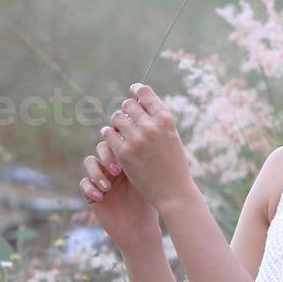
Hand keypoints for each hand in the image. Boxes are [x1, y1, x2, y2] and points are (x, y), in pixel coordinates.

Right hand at [81, 138, 158, 248]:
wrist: (140, 229)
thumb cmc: (148, 204)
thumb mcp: (146, 180)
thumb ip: (140, 160)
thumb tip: (141, 138)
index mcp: (127, 159)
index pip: (118, 141)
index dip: (118, 144)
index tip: (127, 155)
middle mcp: (112, 166)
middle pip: (102, 147)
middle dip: (107, 156)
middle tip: (117, 170)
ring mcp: (101, 178)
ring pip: (90, 161)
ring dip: (97, 171)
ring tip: (108, 187)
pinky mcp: (91, 193)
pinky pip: (84, 183)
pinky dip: (90, 187)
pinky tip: (101, 197)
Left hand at [98, 83, 194, 210]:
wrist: (173, 191)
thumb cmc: (174, 164)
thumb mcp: (172, 136)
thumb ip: (158, 120)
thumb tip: (140, 100)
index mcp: (165, 119)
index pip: (144, 93)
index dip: (137, 90)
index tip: (133, 92)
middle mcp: (151, 126)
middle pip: (128, 104)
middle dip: (127, 110)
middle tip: (129, 119)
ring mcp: (136, 139)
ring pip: (116, 117)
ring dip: (118, 122)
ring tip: (121, 129)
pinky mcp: (124, 153)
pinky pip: (108, 134)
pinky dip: (110, 135)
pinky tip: (114, 139)